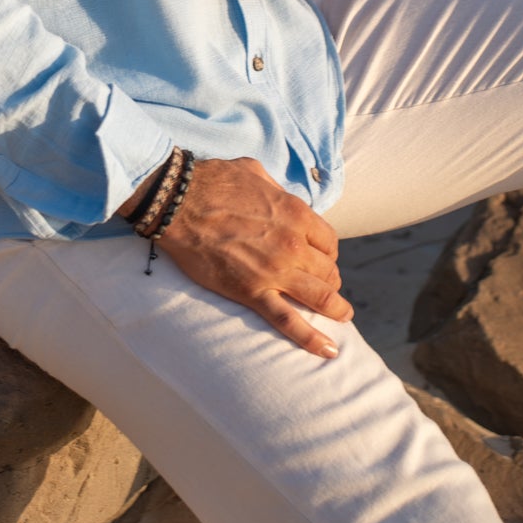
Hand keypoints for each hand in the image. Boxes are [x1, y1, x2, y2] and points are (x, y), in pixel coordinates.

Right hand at [158, 156, 351, 356]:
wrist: (180, 202)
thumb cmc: (215, 181)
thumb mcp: (255, 172)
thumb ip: (275, 189)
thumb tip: (279, 196)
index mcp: (296, 214)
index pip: (329, 242)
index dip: (328, 253)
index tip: (321, 258)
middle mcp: (293, 245)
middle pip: (328, 271)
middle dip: (329, 279)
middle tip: (324, 286)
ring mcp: (274, 271)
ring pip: (319, 297)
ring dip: (335, 308)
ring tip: (342, 316)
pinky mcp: (251, 292)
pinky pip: (287, 320)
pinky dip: (311, 338)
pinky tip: (328, 350)